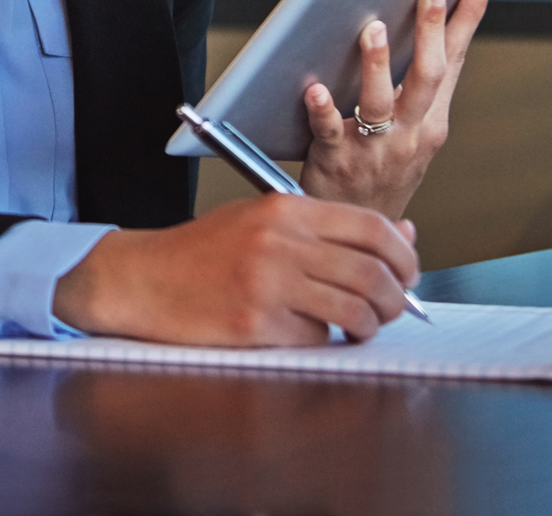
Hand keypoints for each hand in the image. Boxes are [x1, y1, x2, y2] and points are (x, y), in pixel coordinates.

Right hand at [53, 194, 420, 345]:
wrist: (143, 280)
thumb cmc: (203, 252)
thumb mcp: (263, 220)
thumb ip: (329, 227)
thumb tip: (402, 235)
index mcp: (283, 210)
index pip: (373, 227)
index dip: (405, 255)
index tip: (408, 273)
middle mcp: (278, 243)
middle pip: (373, 273)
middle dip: (397, 299)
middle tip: (393, 307)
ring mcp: (267, 285)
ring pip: (355, 311)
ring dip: (369, 325)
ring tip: (359, 325)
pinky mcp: (255, 325)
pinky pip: (318, 339)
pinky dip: (324, 341)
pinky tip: (308, 332)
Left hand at [300, 0, 491, 218]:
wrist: (363, 232)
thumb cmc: (383, 171)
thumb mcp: (414, 132)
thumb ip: (414, 87)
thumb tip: (414, 23)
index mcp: (432, 121)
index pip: (454, 61)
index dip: (467, 20)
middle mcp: (410, 133)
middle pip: (427, 76)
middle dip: (431, 30)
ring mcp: (375, 148)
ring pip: (380, 102)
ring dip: (378, 66)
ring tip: (374, 31)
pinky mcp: (336, 160)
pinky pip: (329, 131)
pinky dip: (322, 109)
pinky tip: (314, 88)